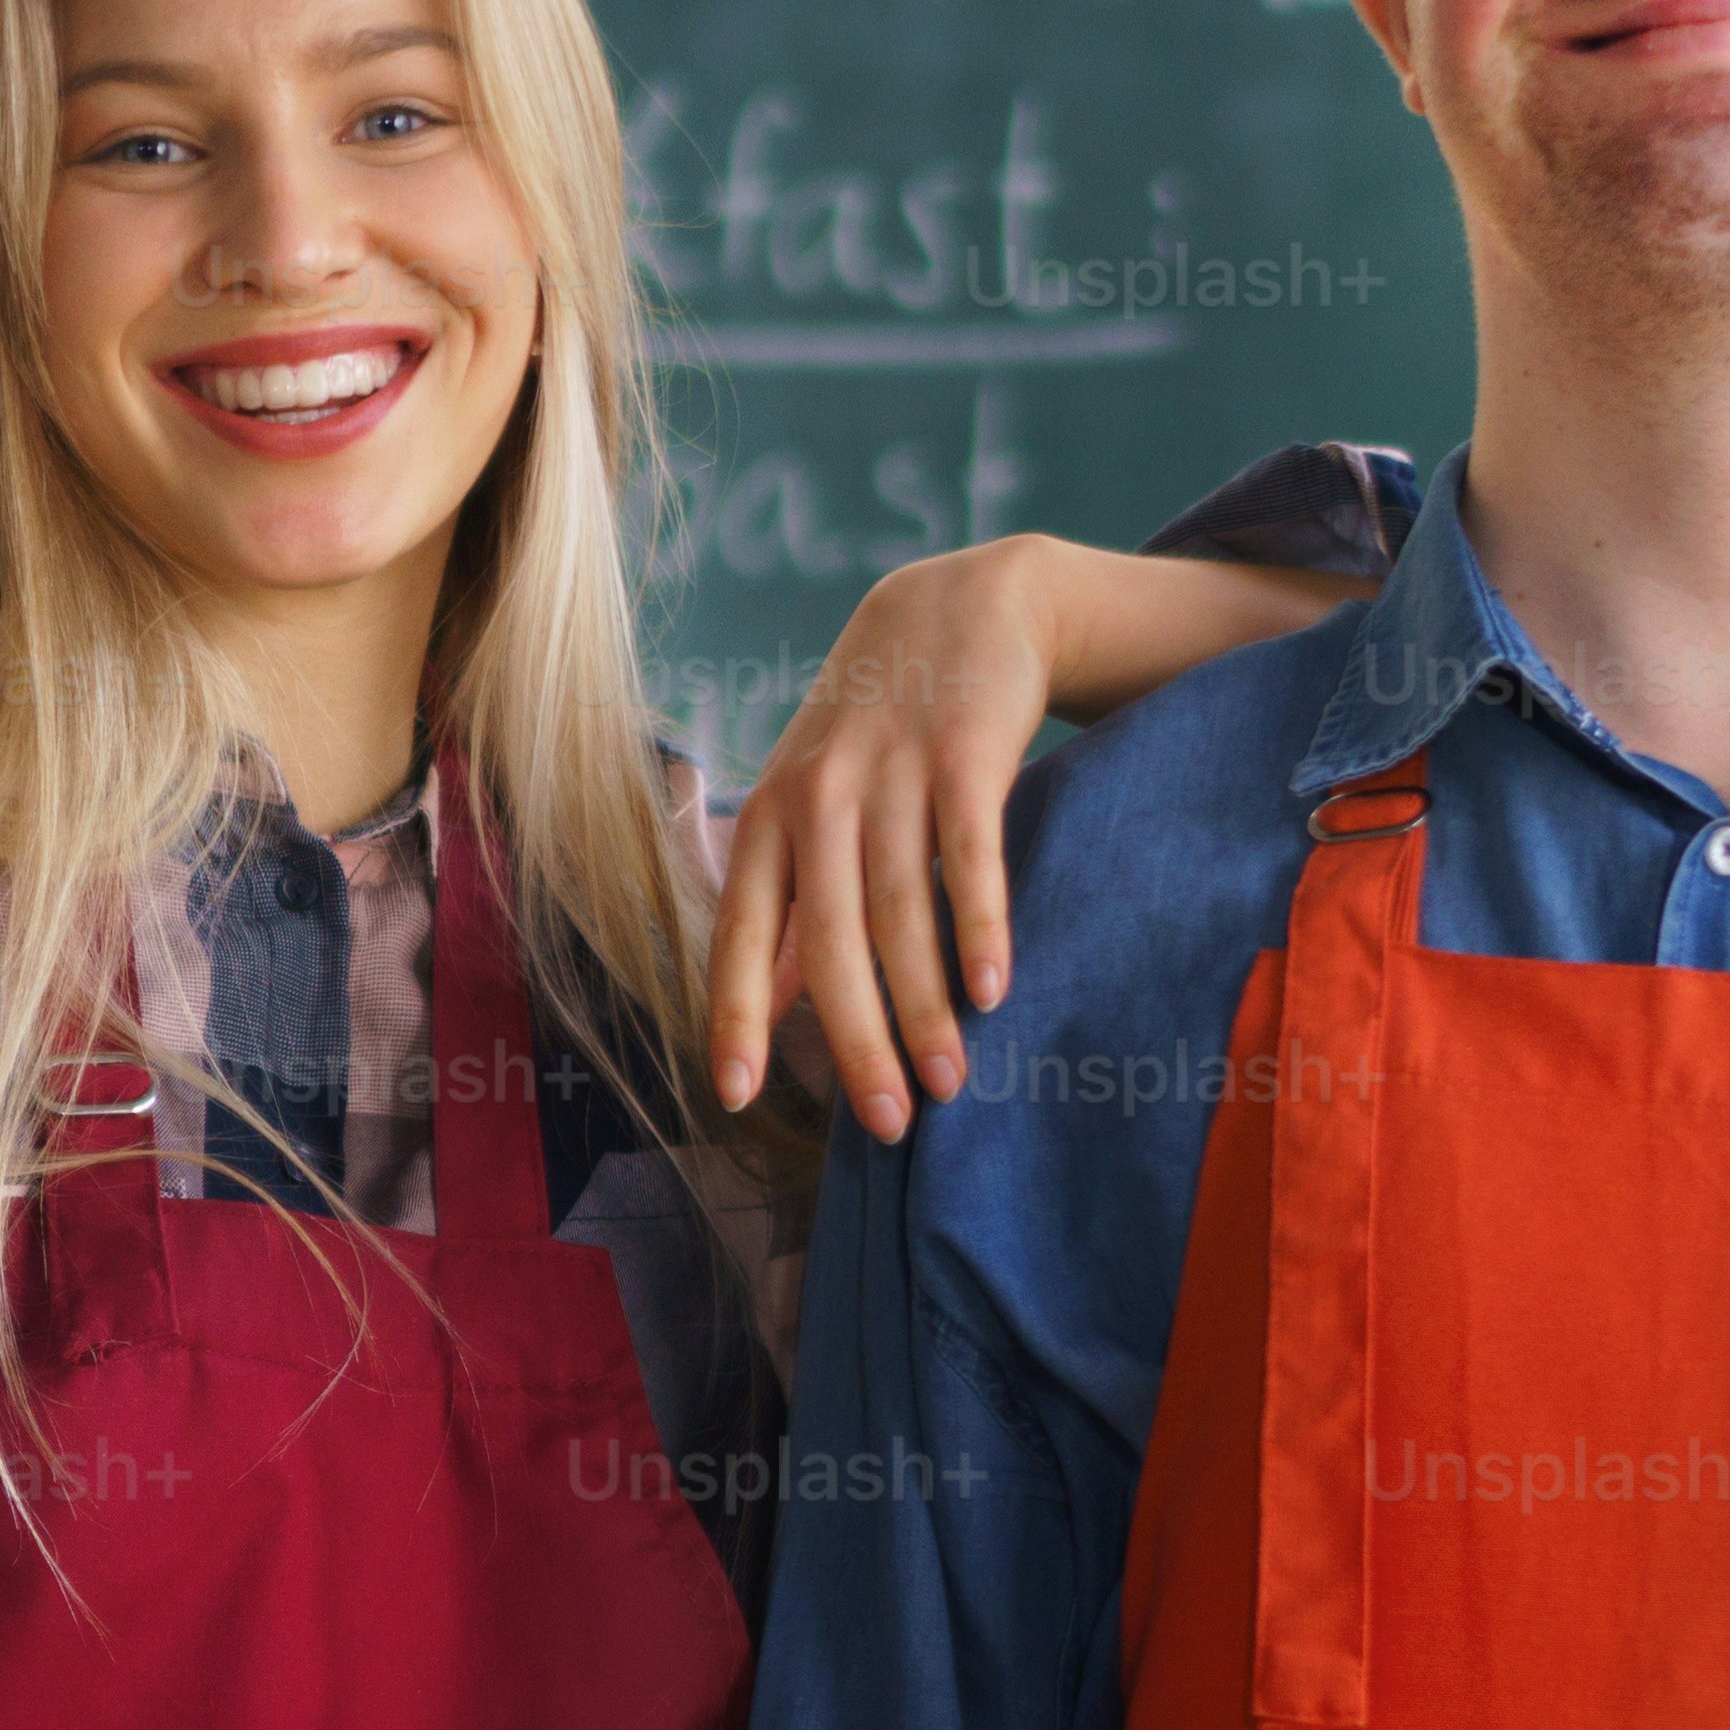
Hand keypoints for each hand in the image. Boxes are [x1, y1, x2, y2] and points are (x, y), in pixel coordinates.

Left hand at [709, 536, 1068, 1137]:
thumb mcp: (814, 803)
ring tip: (949, 1083)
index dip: (734, 1015)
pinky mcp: (966, 752)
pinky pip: (971, 855)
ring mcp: (891, 771)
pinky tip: (994, 992)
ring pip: (900, 911)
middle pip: (831, 940)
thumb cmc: (876, 731)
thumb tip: (774, 1011)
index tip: (737, 1097)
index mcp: (769, 818)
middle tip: (887, 1123)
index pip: (740, 931)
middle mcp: (818, 795)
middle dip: (856, 1040)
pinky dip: (980, 926)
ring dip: (925, 1006)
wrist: (958, 606)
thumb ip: (795, 905)